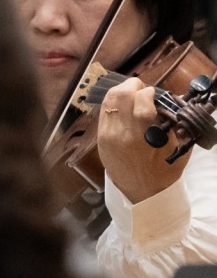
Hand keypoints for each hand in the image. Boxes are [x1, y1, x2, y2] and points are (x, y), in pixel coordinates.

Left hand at [97, 76, 191, 204]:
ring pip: (108, 100)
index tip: (154, 94)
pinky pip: (103, 110)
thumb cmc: (163, 170)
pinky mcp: (99, 137)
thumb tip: (173, 98)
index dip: (149, 92)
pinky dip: (113, 102)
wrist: (141, 191)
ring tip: (133, 95)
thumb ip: (175, 122)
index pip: (142, 102)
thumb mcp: (177, 147)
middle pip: (120, 95)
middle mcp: (121, 134)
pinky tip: (123, 105)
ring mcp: (106, 135)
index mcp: (142, 137)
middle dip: (132, 86)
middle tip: (142, 89)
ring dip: (121, 91)